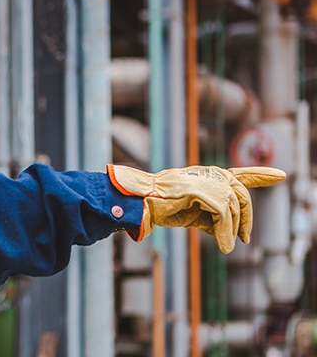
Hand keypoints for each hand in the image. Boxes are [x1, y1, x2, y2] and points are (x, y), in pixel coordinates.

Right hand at [107, 164, 285, 253]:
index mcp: (206, 177)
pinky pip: (223, 214)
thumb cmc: (159, 207)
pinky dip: (225, 232)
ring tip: (228, 247)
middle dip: (247, 218)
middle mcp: (209, 174)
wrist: (138, 203)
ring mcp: (205, 180)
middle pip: (240, 195)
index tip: (281, 176)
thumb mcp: (192, 214)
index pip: (239, 174)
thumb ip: (211, 218)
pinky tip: (224, 245)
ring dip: (233, 229)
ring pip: (233, 206)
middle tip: (246, 239)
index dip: (261, 174)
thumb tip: (229, 233)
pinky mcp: (201, 190)